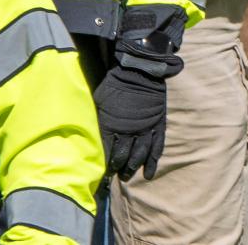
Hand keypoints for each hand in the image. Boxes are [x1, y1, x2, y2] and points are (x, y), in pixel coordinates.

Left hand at [94, 66, 166, 180]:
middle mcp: (129, 131)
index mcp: (111, 126)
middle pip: (124, 157)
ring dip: (133, 168)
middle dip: (119, 169)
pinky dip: (153, 160)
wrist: (139, 70)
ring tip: (128, 176)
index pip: (107, 152)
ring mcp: (146, 128)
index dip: (104, 164)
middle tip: (116, 177)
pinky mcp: (158, 124)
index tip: (102, 174)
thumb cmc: (114, 84)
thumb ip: (98, 120)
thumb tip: (89, 133)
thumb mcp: (99, 102)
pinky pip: (157, 147)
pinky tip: (148, 173)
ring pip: (140, 155)